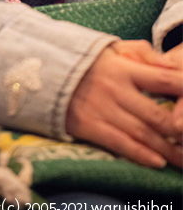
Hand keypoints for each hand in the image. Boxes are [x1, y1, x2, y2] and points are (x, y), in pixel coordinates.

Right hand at [66, 44, 182, 167]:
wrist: (39, 69)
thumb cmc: (81, 59)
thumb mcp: (109, 47)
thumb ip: (140, 51)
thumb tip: (166, 62)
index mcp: (123, 67)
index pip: (164, 80)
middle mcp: (116, 89)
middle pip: (158, 115)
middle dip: (181, 130)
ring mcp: (102, 109)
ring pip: (144, 134)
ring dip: (168, 150)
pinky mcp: (89, 126)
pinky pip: (121, 144)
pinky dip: (141, 155)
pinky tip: (158, 162)